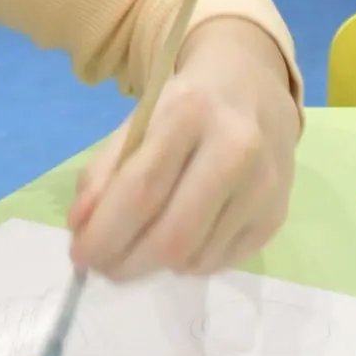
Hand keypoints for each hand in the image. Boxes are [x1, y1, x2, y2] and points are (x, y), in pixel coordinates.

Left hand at [66, 18, 298, 281]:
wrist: (253, 88)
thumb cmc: (186, 108)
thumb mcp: (139, 123)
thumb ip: (104, 172)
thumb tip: (80, 228)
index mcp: (189, 113)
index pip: (142, 189)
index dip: (105, 232)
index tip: (79, 256)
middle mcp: (235, 149)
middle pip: (172, 236)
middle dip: (126, 263)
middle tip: (103, 267)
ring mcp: (263, 187)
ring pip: (194, 258)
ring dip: (154, 264)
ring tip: (140, 244)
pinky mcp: (276, 216)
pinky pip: (218, 262)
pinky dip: (187, 262)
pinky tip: (180, 238)